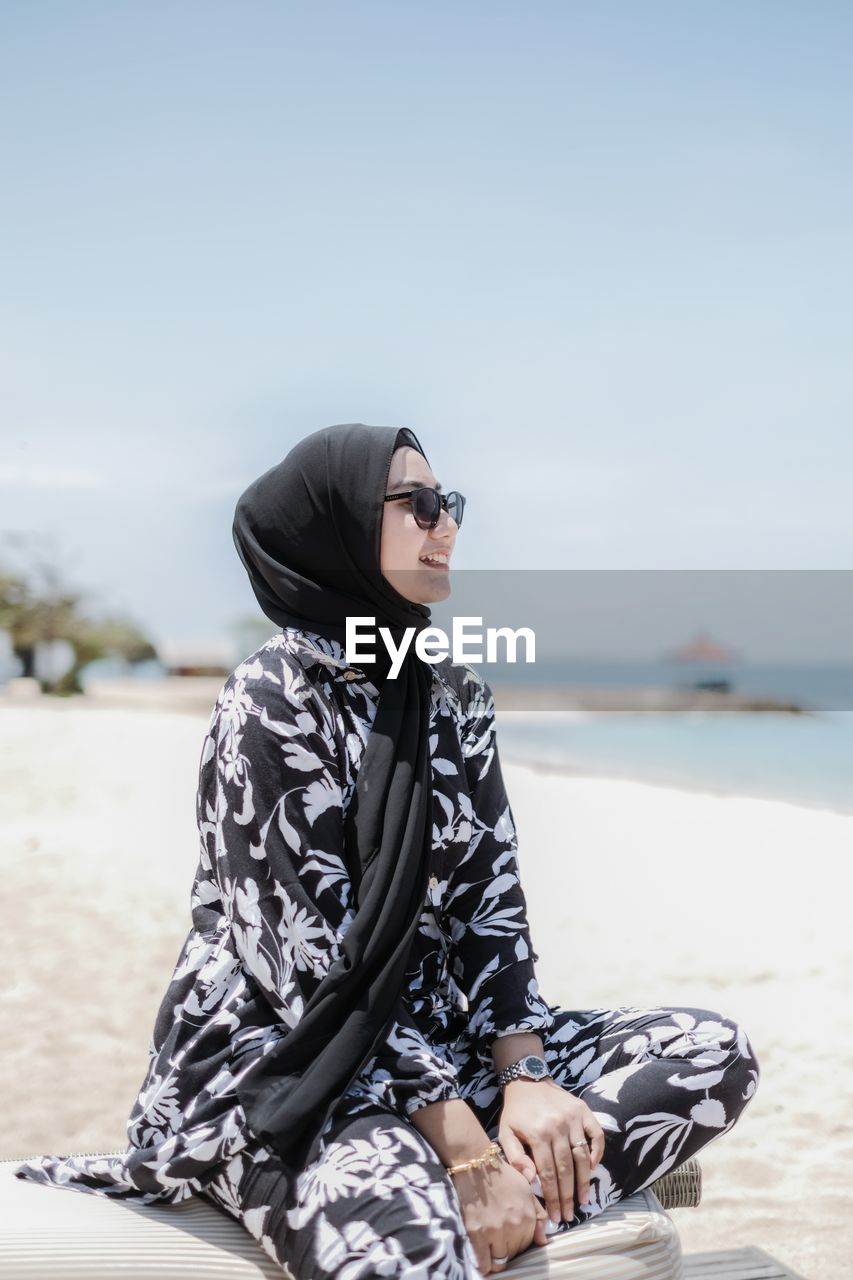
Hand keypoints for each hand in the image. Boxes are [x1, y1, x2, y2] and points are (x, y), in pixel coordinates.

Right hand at [452, 1157, 548, 1274]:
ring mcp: (495, 1231)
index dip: (520, 1242)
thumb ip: (538, 1215)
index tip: (511, 1236)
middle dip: (508, 1249)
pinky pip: (484, 1262)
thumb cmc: (502, 1175)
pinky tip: (483, 1260)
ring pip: (500, 1261)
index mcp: (528, 1216)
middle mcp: (514, 1226)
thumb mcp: (526, 1190)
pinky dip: (484, 1265)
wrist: (476, 1164)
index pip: (528, 1244)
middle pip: (514, 1253)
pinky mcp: (476, 1233)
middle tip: (500, 1239)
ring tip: (491, 1248)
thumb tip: (543, 1241)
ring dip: (497, 1257)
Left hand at [497, 1079, 605, 1224]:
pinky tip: (593, 1168)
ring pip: (582, 1155)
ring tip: (583, 1199)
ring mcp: (573, 1117)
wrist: (527, 1080)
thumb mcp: (505, 1133)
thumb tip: (530, 1180)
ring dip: (585, 1180)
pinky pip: (596, 1134)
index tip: (557, 1216)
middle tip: (570, 1215)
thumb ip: (515, 1157)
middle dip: (569, 1196)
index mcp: (537, 1134)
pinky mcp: (583, 1110)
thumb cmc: (515, 1112)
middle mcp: (558, 1126)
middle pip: (566, 1168)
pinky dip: (598, 1152)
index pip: (548, 1173)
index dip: (553, 1197)